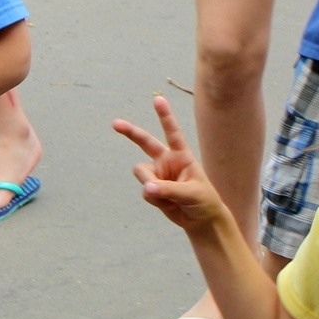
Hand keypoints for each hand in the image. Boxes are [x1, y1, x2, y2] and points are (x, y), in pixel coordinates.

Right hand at [112, 94, 231, 235]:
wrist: (200, 220)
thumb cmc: (203, 201)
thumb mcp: (191, 194)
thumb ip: (169, 190)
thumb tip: (147, 188)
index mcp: (182, 156)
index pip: (172, 133)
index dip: (165, 116)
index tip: (158, 99)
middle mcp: (167, 161)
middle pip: (145, 142)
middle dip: (130, 132)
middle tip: (115, 124)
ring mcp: (157, 174)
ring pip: (142, 173)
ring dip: (152, 186)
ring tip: (169, 198)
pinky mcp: (151, 187)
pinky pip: (145, 191)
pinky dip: (155, 200)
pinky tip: (168, 204)